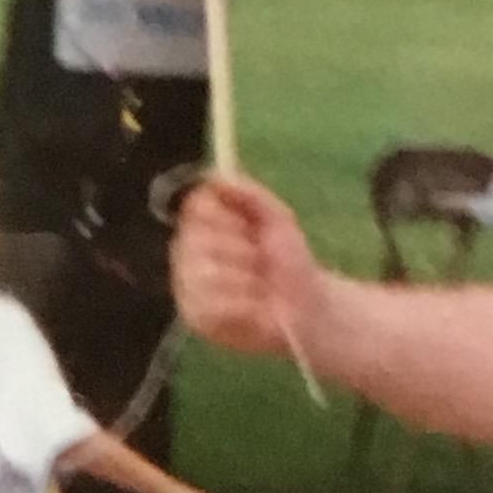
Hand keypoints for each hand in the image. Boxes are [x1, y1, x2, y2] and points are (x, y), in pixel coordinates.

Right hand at [170, 172, 321, 366]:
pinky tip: (254, 307)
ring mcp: (187, 286)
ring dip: (245, 281)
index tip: (251, 228)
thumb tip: (213, 174)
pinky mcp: (195, 318)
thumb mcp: (277, 217)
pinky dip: (243, 306)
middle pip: (197, 240)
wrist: (306, 305)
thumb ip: (248, 193)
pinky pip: (212, 306)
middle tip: (260, 262)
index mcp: (202, 224)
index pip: (196, 207)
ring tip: (259, 286)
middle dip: (242, 251)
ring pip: (205, 274)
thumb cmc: (288, 258)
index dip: (229, 217)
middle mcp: (187, 252)